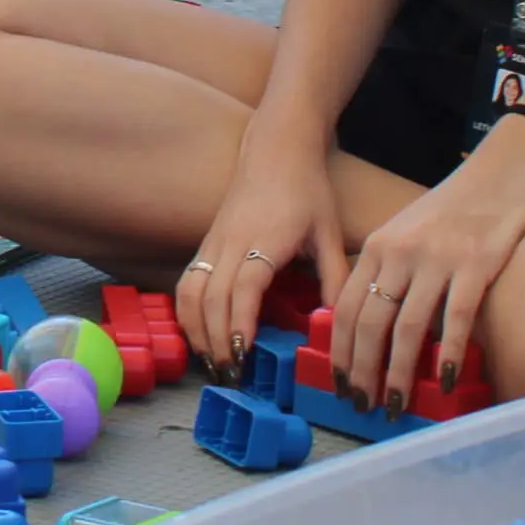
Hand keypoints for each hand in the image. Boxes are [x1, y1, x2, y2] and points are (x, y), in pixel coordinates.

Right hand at [179, 145, 348, 382]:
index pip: (244, 288)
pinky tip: (197, 335)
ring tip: (210, 362)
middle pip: (211, 297)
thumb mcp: (329, 233)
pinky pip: (188, 281)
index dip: (239, 322)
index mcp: (265, 241)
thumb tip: (337, 321)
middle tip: (229, 375)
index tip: (242, 354)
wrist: (276, 148)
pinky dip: (187, 312)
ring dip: (195, 330)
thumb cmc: (306, 190)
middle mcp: (231, 242)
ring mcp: (214, 241)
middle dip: (216, 339)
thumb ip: (334, 278)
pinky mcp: (206, 242)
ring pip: (191, 291)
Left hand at [328, 119, 524, 412]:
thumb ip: (384, 272)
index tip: (340, 383)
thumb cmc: (450, 210)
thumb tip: (366, 325)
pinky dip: (451, 354)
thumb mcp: (403, 233)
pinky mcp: (476, 265)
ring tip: (397, 404)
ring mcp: (437, 260)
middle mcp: (400, 254)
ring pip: (409, 328)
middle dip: (363, 370)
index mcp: (377, 247)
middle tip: (363, 405)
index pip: (344, 307)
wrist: (500, 174)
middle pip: (370, 322)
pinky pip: (457, 319)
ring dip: (400, 373)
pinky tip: (448, 381)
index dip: (339, 350)